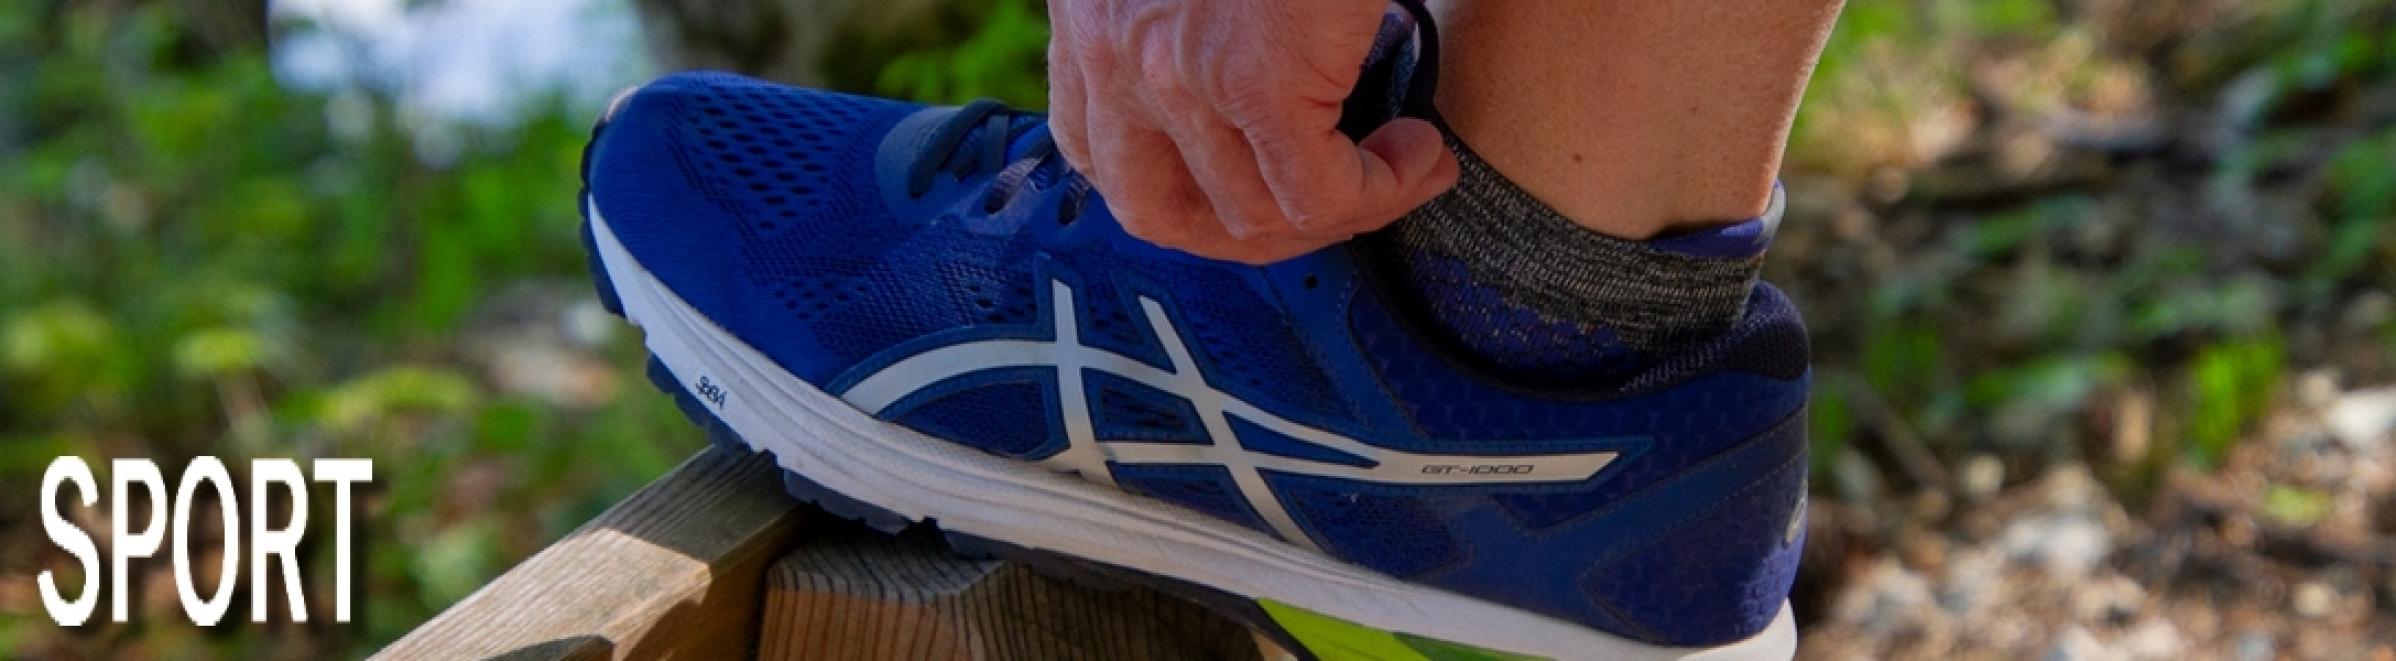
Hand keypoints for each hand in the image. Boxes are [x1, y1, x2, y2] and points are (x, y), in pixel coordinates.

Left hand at [1046, 0, 1459, 263]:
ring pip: (1252, 216)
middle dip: (1253, 233)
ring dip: (1342, 213)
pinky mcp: (1254, 79)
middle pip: (1160, 215)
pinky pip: (1317, 194)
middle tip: (1330, 207)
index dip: (1181, 196)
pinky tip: (1420, 152)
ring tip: (1401, 165)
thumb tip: (1236, 102)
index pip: (1098, 159)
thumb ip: (1183, 29)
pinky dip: (1381, 192)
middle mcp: (1113, 50)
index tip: (1253, 186)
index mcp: (1092, 18)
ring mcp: (1175, 73)